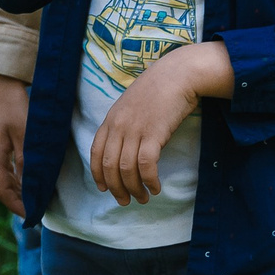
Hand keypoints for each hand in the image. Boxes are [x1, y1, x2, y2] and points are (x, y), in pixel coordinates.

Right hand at [0, 73, 28, 213]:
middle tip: (40, 211)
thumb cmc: (16, 106)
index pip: (3, 191)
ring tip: (38, 200)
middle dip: (20, 201)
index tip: (34, 215)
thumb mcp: (26, 133)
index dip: (18, 205)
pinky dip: (18, 179)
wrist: (3, 85)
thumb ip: (28, 159)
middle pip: (3, 188)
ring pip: (5, 179)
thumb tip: (32, 184)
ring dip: (20, 191)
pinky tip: (31, 182)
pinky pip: (6, 170)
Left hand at [90, 41, 225, 205]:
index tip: (105, 189)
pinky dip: (149, 180)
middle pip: (110, 166)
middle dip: (116, 188)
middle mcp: (119, 126)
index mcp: (111, 119)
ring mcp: (135, 130)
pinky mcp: (154, 133)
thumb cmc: (160, 88)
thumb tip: (126, 147)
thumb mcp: (133, 104)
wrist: (179, 74)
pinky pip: (146, 164)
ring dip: (134, 188)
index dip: (98, 175)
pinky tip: (156, 186)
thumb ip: (125, 123)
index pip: (95, 153)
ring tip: (144, 197)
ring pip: (126, 169)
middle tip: (126, 201)